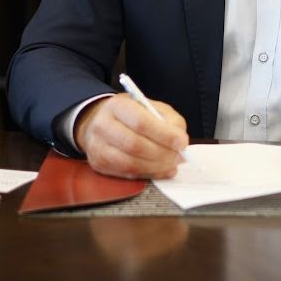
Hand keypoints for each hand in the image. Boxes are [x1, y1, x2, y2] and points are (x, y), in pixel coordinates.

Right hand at [74, 93, 188, 179]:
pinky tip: (161, 170)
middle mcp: (103, 125)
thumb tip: (181, 143)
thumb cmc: (131, 114)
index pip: (141, 122)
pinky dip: (148, 174)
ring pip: (130, 163)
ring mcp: (98, 147)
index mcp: (117, 105)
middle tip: (179, 157)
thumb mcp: (151, 107)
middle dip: (162, 154)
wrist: (100, 121)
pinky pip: (127, 174)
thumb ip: (169, 120)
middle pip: (135, 145)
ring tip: (172, 164)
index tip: (182, 143)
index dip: (164, 135)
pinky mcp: (98, 164)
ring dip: (156, 167)